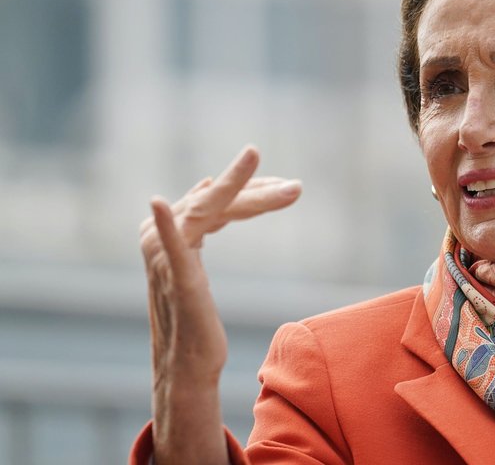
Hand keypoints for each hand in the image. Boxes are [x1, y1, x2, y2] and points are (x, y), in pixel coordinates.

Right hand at [139, 146, 300, 462]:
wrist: (186, 368)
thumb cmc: (196, 321)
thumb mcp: (198, 264)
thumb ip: (203, 226)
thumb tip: (206, 184)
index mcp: (168, 236)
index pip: (214, 201)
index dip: (250, 189)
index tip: (286, 186)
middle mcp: (159, 240)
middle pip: (215, 202)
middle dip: (255, 187)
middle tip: (296, 186)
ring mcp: (165, 260)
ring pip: (207, 210)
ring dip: (237, 186)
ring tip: (262, 164)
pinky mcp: (178, 281)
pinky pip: (172, 247)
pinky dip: (166, 224)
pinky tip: (159, 203)